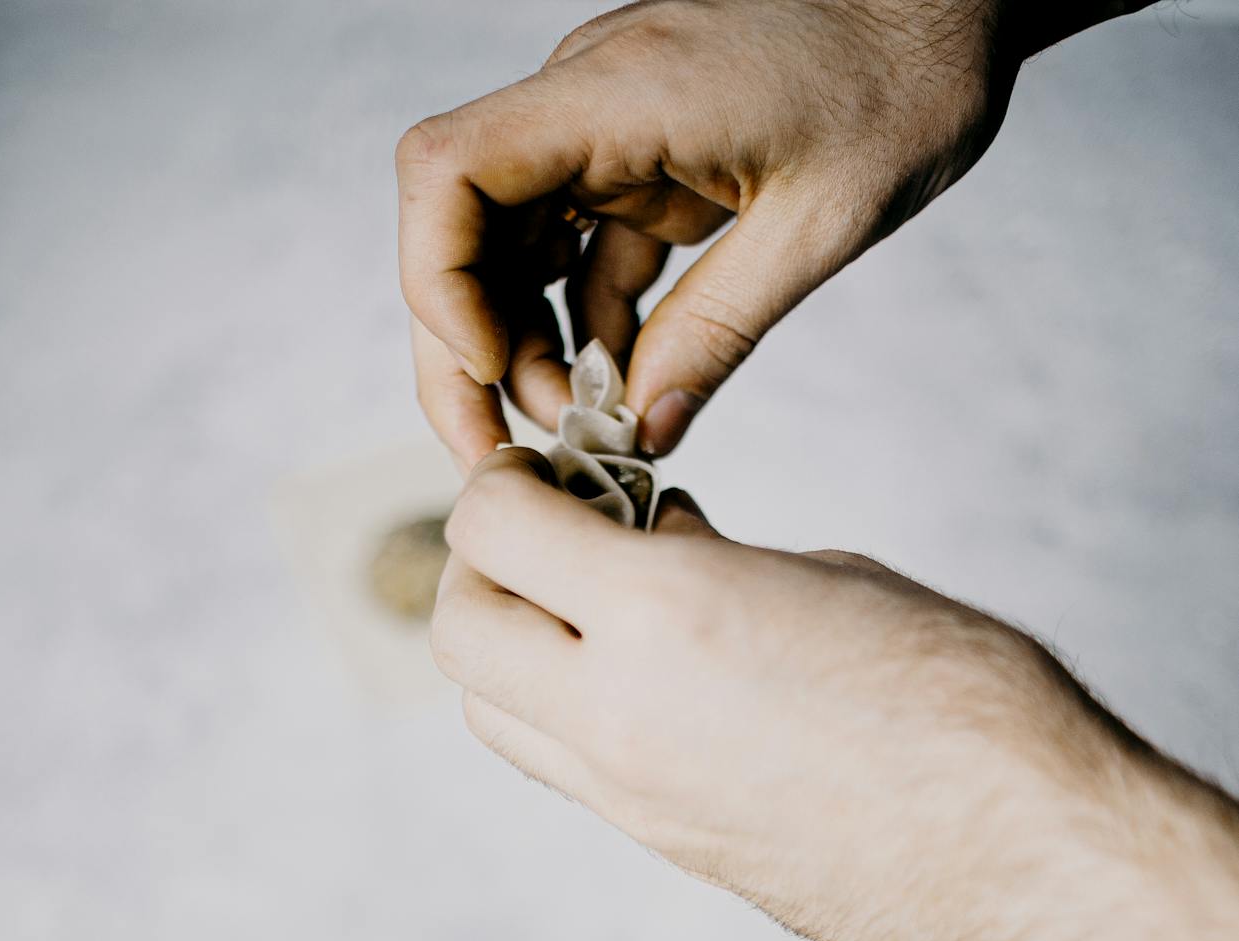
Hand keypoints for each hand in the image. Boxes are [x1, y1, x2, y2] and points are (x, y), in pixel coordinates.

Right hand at [398, 0, 1017, 471]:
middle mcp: (586, 101)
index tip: (495, 375)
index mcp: (616, 94)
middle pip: (457, 229)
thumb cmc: (904, 77)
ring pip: (507, 252)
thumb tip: (642, 436)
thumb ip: (718, 333)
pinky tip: (622, 389)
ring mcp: (604, 130)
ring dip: (527, 351)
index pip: (448, 174)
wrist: (946, 1)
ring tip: (587, 428)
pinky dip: (584, 329)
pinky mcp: (637, 159)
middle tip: (511, 452)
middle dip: (466, 353)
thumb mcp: (823, 225)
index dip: (439, 287)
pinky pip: (575, 256)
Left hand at [432, 449, 1238, 940]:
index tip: (545, 471)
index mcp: (662, 616)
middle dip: (484, 571)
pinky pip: (562, 768)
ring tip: (594, 613)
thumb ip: (707, 562)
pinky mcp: (661, 846)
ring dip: (511, 653)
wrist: (1019, 853)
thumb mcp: (824, 580)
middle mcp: (617, 715)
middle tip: (550, 537)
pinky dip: (566, 711)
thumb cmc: (961, 698)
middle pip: (460, 635)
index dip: (504, 486)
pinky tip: (644, 679)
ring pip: (492, 716)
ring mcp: (630, 798)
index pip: (491, 532)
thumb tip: (650, 547)